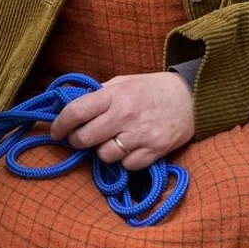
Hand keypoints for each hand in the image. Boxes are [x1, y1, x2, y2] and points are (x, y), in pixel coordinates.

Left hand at [50, 72, 194, 170]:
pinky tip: (131, 148)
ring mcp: (140, 135)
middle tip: (80, 139)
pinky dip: (125, 161)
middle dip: (77, 141)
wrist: (192, 98)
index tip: (56, 131)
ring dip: (103, 151)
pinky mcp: (155, 151)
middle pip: (85, 138)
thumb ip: (99, 93)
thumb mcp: (124, 82)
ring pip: (105, 155)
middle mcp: (125, 115)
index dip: (60, 124)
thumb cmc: (153, 88)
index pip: (76, 111)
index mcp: (115, 95)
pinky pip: (127, 166)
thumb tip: (71, 103)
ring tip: (112, 141)